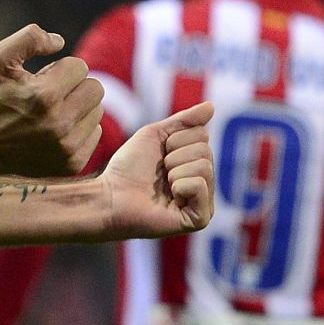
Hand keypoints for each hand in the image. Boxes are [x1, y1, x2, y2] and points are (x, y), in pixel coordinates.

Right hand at [0, 25, 103, 176]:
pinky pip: (95, 134)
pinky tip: (56, 130)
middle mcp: (59, 124)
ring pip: (97, 111)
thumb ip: (29, 38)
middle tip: (52, 93)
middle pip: (96, 89)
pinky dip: (79, 129)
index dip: (61, 68)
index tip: (43, 79)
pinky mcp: (72, 164)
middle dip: (75, 86)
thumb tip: (60, 41)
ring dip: (78, 107)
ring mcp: (67, 147)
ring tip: (52, 112)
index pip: (80, 67)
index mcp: (44, 96)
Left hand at [99, 101, 214, 239]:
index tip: (159, 155)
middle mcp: (205, 183)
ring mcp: (204, 203)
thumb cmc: (129, 167)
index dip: (174, 140)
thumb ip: (184, 121)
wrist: (111, 195)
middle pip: (205, 150)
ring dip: (174, 171)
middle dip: (174, 156)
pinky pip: (199, 186)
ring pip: (204, 167)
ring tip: (163, 186)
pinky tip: (169, 199)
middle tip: (159, 173)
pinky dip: (179, 186)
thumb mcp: (156, 135)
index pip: (202, 135)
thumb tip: (211, 105)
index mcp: (197, 163)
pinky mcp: (200, 219)